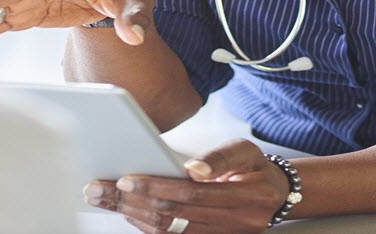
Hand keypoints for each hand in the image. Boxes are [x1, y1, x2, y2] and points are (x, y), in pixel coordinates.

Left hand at [82, 139, 290, 233]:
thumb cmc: (254, 168)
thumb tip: (192, 168)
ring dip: (132, 214)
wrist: (276, 194)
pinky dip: (146, 225)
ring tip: (105, 199)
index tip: (126, 180)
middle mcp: (234, 222)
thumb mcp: (246, 150)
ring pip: (169, 231)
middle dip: (131, 202)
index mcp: (245, 197)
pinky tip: (127, 211)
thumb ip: (219, 156)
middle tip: (99, 189)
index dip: (157, 187)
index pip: (192, 194)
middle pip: (174, 216)